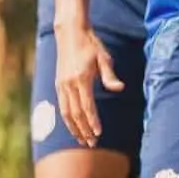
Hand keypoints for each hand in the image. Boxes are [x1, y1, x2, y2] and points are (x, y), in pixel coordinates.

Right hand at [53, 26, 123, 146]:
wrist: (70, 33)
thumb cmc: (91, 45)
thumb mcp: (104, 58)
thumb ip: (110, 76)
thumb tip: (120, 88)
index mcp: (81, 78)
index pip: (87, 106)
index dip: (93, 121)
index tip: (99, 133)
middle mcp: (69, 83)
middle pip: (76, 114)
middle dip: (84, 130)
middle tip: (93, 143)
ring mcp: (61, 84)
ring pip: (66, 113)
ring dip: (74, 128)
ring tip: (83, 140)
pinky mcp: (58, 84)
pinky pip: (62, 106)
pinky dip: (67, 119)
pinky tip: (74, 127)